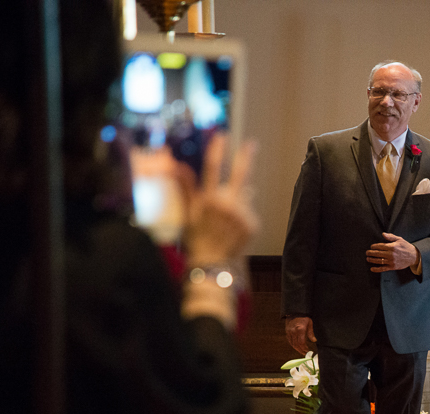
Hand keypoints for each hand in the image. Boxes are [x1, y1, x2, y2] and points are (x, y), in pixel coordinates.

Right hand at [181, 134, 258, 265]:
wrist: (212, 261)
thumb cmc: (196, 236)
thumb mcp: (188, 211)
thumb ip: (185, 187)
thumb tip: (176, 166)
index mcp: (209, 199)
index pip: (213, 169)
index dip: (217, 151)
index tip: (221, 136)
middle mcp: (226, 204)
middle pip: (239, 175)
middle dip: (245, 157)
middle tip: (251, 144)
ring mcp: (241, 214)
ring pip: (242, 198)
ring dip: (237, 202)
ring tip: (226, 219)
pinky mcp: (252, 224)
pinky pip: (249, 213)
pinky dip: (242, 216)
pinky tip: (233, 226)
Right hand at [285, 316, 316, 354]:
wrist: (295, 311)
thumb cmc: (304, 317)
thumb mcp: (310, 323)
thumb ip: (311, 333)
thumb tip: (314, 340)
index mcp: (300, 329)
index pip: (301, 343)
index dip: (305, 348)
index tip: (308, 351)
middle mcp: (293, 331)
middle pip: (296, 345)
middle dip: (301, 350)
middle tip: (305, 354)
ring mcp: (289, 332)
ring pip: (292, 344)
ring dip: (297, 349)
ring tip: (302, 352)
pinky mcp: (287, 331)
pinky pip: (290, 341)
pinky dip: (293, 345)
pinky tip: (297, 347)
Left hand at [367, 233, 419, 271]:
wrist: (414, 256)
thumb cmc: (406, 247)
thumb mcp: (399, 239)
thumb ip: (390, 236)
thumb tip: (383, 234)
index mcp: (392, 247)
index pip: (379, 246)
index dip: (373, 246)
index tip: (371, 247)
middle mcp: (391, 254)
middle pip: (377, 253)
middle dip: (370, 253)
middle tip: (367, 253)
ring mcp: (391, 261)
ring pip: (379, 261)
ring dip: (372, 260)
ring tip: (368, 259)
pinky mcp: (392, 267)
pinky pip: (383, 268)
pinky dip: (377, 269)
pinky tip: (372, 268)